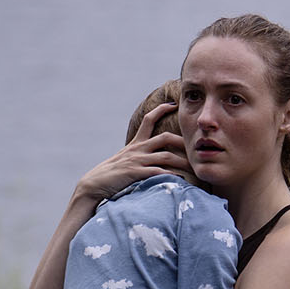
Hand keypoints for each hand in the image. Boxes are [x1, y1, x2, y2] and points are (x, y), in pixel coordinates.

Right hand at [74, 105, 189, 202]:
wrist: (93, 185)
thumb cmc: (111, 175)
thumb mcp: (125, 160)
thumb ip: (139, 156)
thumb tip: (152, 157)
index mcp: (135, 144)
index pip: (148, 120)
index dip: (160, 110)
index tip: (173, 103)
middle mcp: (137, 149)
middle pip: (165, 138)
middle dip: (183, 141)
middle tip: (196, 146)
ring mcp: (137, 161)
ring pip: (166, 157)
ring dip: (183, 162)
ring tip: (195, 168)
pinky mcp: (136, 174)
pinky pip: (158, 172)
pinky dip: (171, 175)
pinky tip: (181, 179)